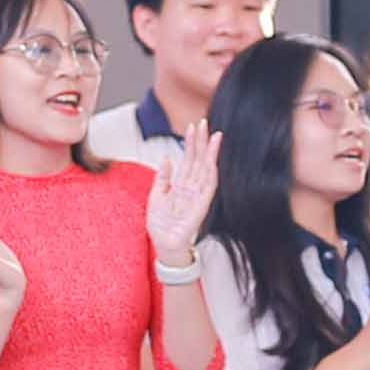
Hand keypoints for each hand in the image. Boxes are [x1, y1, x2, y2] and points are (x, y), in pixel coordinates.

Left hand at [144, 132, 218, 262]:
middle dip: (201, 141)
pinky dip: (210, 174)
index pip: (188, 159)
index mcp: (181, 185)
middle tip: (204, 122)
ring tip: (213, 136)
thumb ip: (162, 177)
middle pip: (198, 160)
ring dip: (209, 153)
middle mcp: (191, 188)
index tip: (192, 126)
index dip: (190, 143)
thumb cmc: (161, 225)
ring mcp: (197, 196)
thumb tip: (167, 158)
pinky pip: (208, 188)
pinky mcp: (200, 207)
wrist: (163, 246)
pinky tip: (212, 161)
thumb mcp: (156, 196)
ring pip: (206, 170)